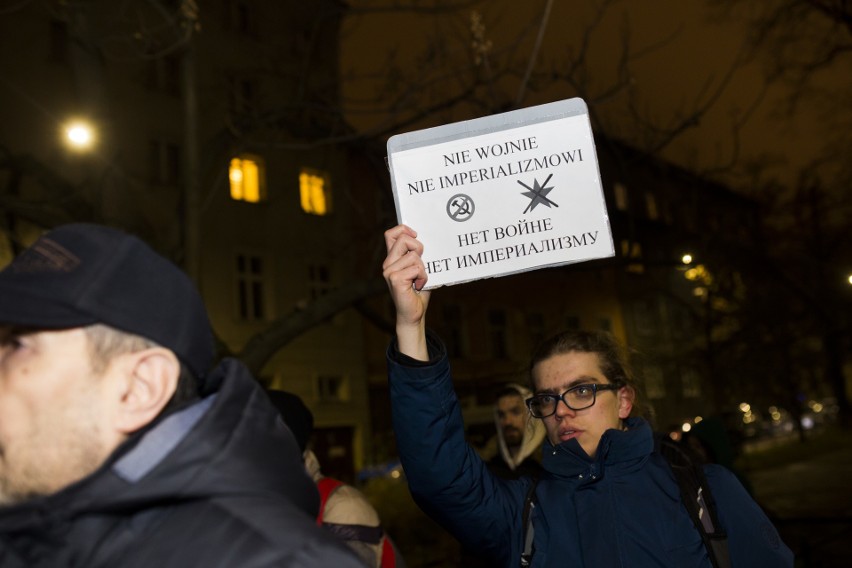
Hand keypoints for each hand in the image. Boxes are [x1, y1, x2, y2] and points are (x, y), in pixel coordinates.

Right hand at [382, 224, 430, 359]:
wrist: (414, 314)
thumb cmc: (418, 291)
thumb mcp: (419, 268)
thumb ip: (418, 255)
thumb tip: (426, 241)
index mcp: (392, 258)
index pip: (391, 234)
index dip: (403, 229)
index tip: (416, 236)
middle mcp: (388, 263)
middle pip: (404, 239)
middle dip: (419, 247)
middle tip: (421, 264)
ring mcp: (389, 271)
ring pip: (414, 256)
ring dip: (423, 268)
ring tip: (419, 280)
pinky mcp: (395, 279)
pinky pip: (416, 268)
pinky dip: (423, 276)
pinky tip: (418, 286)